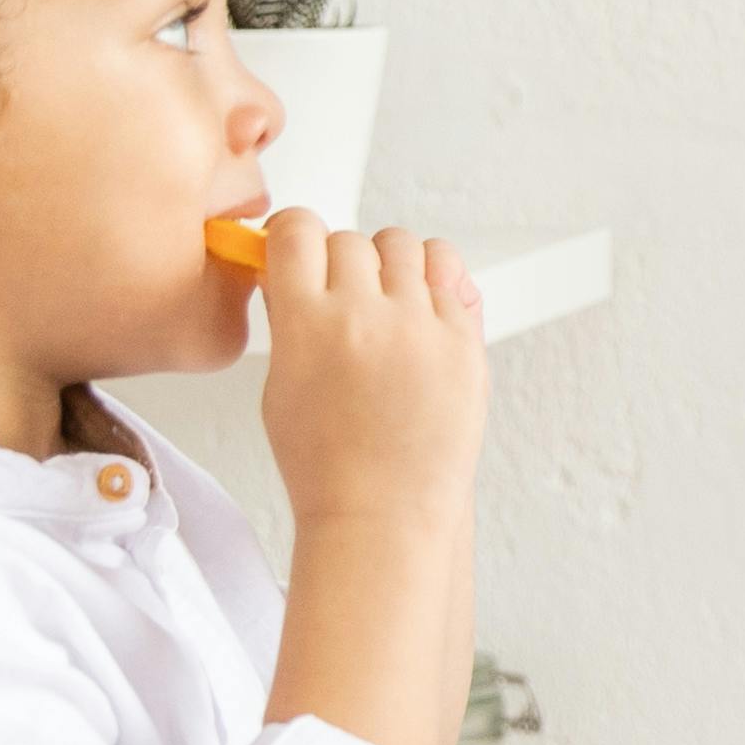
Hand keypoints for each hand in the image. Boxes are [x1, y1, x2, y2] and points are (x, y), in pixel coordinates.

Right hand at [248, 211, 487, 543]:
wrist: (384, 514)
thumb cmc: (326, 464)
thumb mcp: (281, 387)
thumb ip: (287, 319)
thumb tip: (287, 267)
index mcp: (307, 323)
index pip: (297, 230)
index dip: (293, 235)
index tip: (296, 248)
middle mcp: (365, 315)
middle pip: (351, 239)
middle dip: (341, 262)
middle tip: (344, 298)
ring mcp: (420, 326)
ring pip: (406, 246)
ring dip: (391, 265)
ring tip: (387, 304)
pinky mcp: (463, 341)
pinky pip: (451, 275)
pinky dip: (434, 285)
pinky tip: (421, 313)